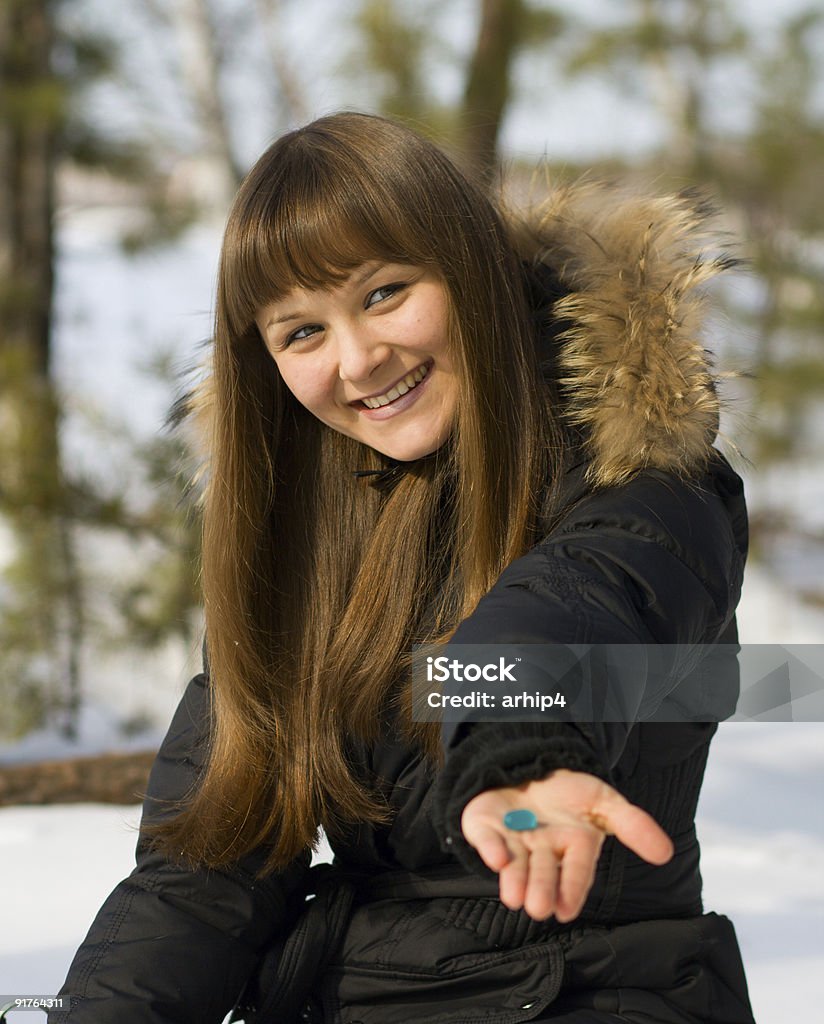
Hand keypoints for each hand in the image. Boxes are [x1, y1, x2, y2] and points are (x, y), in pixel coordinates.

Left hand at [460, 769, 672, 922]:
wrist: (532, 764)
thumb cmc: (570, 792)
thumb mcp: (604, 802)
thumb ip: (633, 825)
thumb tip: (666, 853)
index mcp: (571, 847)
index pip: (575, 871)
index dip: (571, 889)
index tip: (566, 911)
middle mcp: (541, 849)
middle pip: (542, 873)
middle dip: (541, 890)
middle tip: (539, 909)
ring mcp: (511, 837)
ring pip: (513, 863)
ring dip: (514, 879)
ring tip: (515, 898)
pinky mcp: (484, 825)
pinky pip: (484, 837)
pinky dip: (489, 847)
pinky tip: (496, 858)